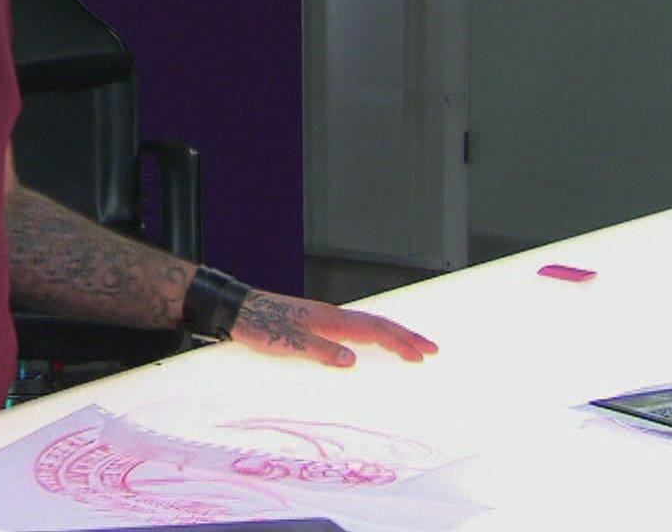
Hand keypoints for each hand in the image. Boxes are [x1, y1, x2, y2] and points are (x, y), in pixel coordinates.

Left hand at [229, 290, 437, 367]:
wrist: (238, 309)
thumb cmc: (260, 327)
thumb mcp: (288, 344)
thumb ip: (320, 351)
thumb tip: (352, 361)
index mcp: (330, 319)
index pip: (374, 331)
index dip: (399, 343)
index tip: (422, 355)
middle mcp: (332, 314)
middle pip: (378, 323)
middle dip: (406, 336)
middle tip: (432, 348)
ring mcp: (325, 315)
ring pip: (368, 322)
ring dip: (392, 333)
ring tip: (412, 344)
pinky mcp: (317, 319)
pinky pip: (355, 325)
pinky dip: (374, 331)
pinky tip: (372, 340)